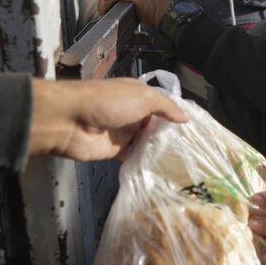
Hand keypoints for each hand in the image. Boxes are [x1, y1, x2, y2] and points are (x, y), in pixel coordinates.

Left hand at [27, 77, 187, 160]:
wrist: (71, 121)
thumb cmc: (108, 102)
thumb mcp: (144, 97)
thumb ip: (166, 107)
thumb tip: (186, 117)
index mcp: (138, 95)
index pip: (162, 105)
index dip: (176, 115)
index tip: (195, 129)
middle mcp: (131, 113)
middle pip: (155, 125)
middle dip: (170, 135)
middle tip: (193, 149)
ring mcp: (123, 132)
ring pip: (145, 142)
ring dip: (158, 150)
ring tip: (182, 162)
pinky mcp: (114, 151)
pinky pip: (133, 157)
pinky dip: (144, 162)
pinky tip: (161, 169)